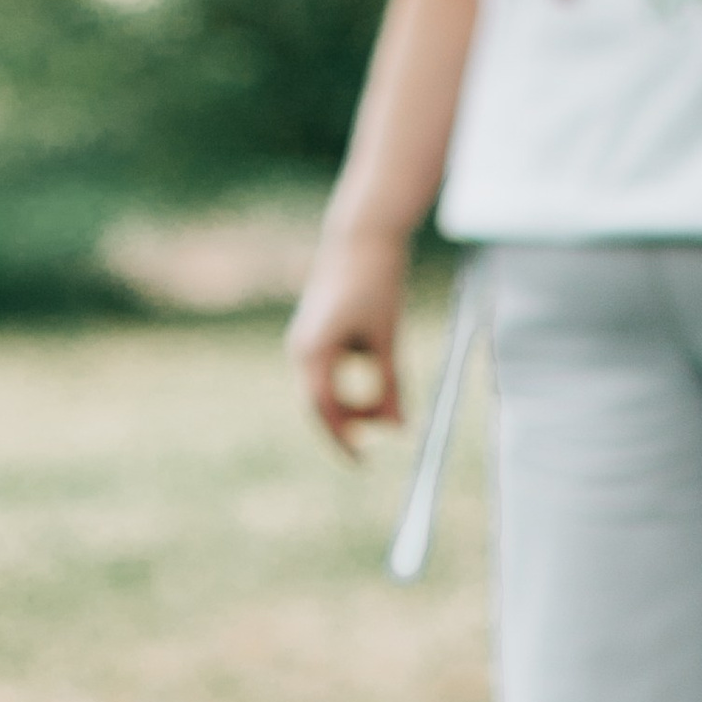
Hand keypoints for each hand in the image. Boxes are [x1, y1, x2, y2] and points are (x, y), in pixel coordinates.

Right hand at [288, 225, 409, 456]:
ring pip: (325, 392)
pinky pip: (328, 376)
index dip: (344, 438)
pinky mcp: (313, 337)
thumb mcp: (388, 339)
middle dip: (351, 424)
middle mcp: (301, 350)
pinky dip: (349, 388)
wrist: (361, 239)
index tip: (364, 461)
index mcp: (314, 350)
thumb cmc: (377, 284)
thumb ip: (392, 385)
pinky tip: (375, 384)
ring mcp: (304, 344)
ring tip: (386, 409)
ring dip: (352, 406)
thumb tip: (400, 428)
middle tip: (384, 434)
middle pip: (321, 405)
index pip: (325, 409)